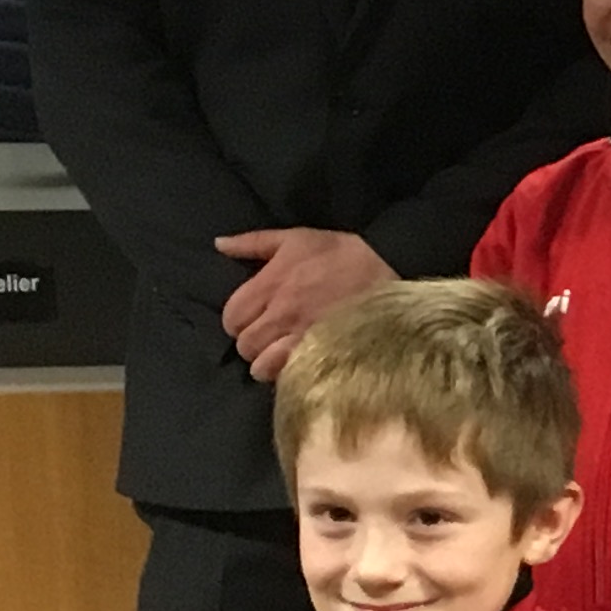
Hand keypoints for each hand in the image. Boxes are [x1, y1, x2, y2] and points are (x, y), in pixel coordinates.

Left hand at [214, 229, 394, 380]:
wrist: (391, 268)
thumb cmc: (341, 253)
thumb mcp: (296, 238)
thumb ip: (253, 242)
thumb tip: (219, 244)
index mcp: (269, 285)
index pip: (231, 318)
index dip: (237, 321)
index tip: (252, 319)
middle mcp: (281, 314)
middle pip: (245, 345)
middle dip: (252, 343)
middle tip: (267, 337)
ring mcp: (302, 337)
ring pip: (263, 366)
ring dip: (267, 363)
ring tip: (279, 355)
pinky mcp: (324, 353)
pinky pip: (291, 373)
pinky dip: (289, 372)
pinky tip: (299, 363)